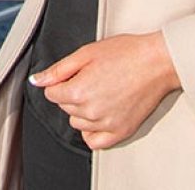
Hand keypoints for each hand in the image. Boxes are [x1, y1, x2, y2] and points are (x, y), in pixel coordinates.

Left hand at [29, 32, 180, 149]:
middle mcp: (90, 112)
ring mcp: (106, 124)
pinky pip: (94, 141)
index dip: (61, 81)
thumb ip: (58, 70)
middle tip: (92, 78)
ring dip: (82, 110)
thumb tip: (37, 81)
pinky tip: (100, 114)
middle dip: (72, 93)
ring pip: (78, 123)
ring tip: (100, 91)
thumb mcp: (86, 53)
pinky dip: (93, 130)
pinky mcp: (120, 131)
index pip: (52, 94)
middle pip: (65, 107)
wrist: (157, 62)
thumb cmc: (126, 53)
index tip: (76, 73)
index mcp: (78, 91)